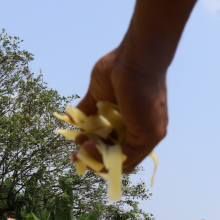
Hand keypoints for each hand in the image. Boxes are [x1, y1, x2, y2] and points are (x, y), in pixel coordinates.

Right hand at [73, 48, 167, 173]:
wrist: (134, 58)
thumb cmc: (120, 68)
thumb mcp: (98, 93)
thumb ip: (88, 109)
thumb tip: (71, 118)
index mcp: (135, 121)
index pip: (118, 145)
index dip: (97, 150)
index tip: (78, 147)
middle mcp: (145, 130)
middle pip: (120, 156)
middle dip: (95, 159)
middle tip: (76, 154)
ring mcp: (148, 134)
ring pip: (123, 161)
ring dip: (98, 158)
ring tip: (82, 144)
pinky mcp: (147, 136)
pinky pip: (126, 157)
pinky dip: (106, 156)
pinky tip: (90, 144)